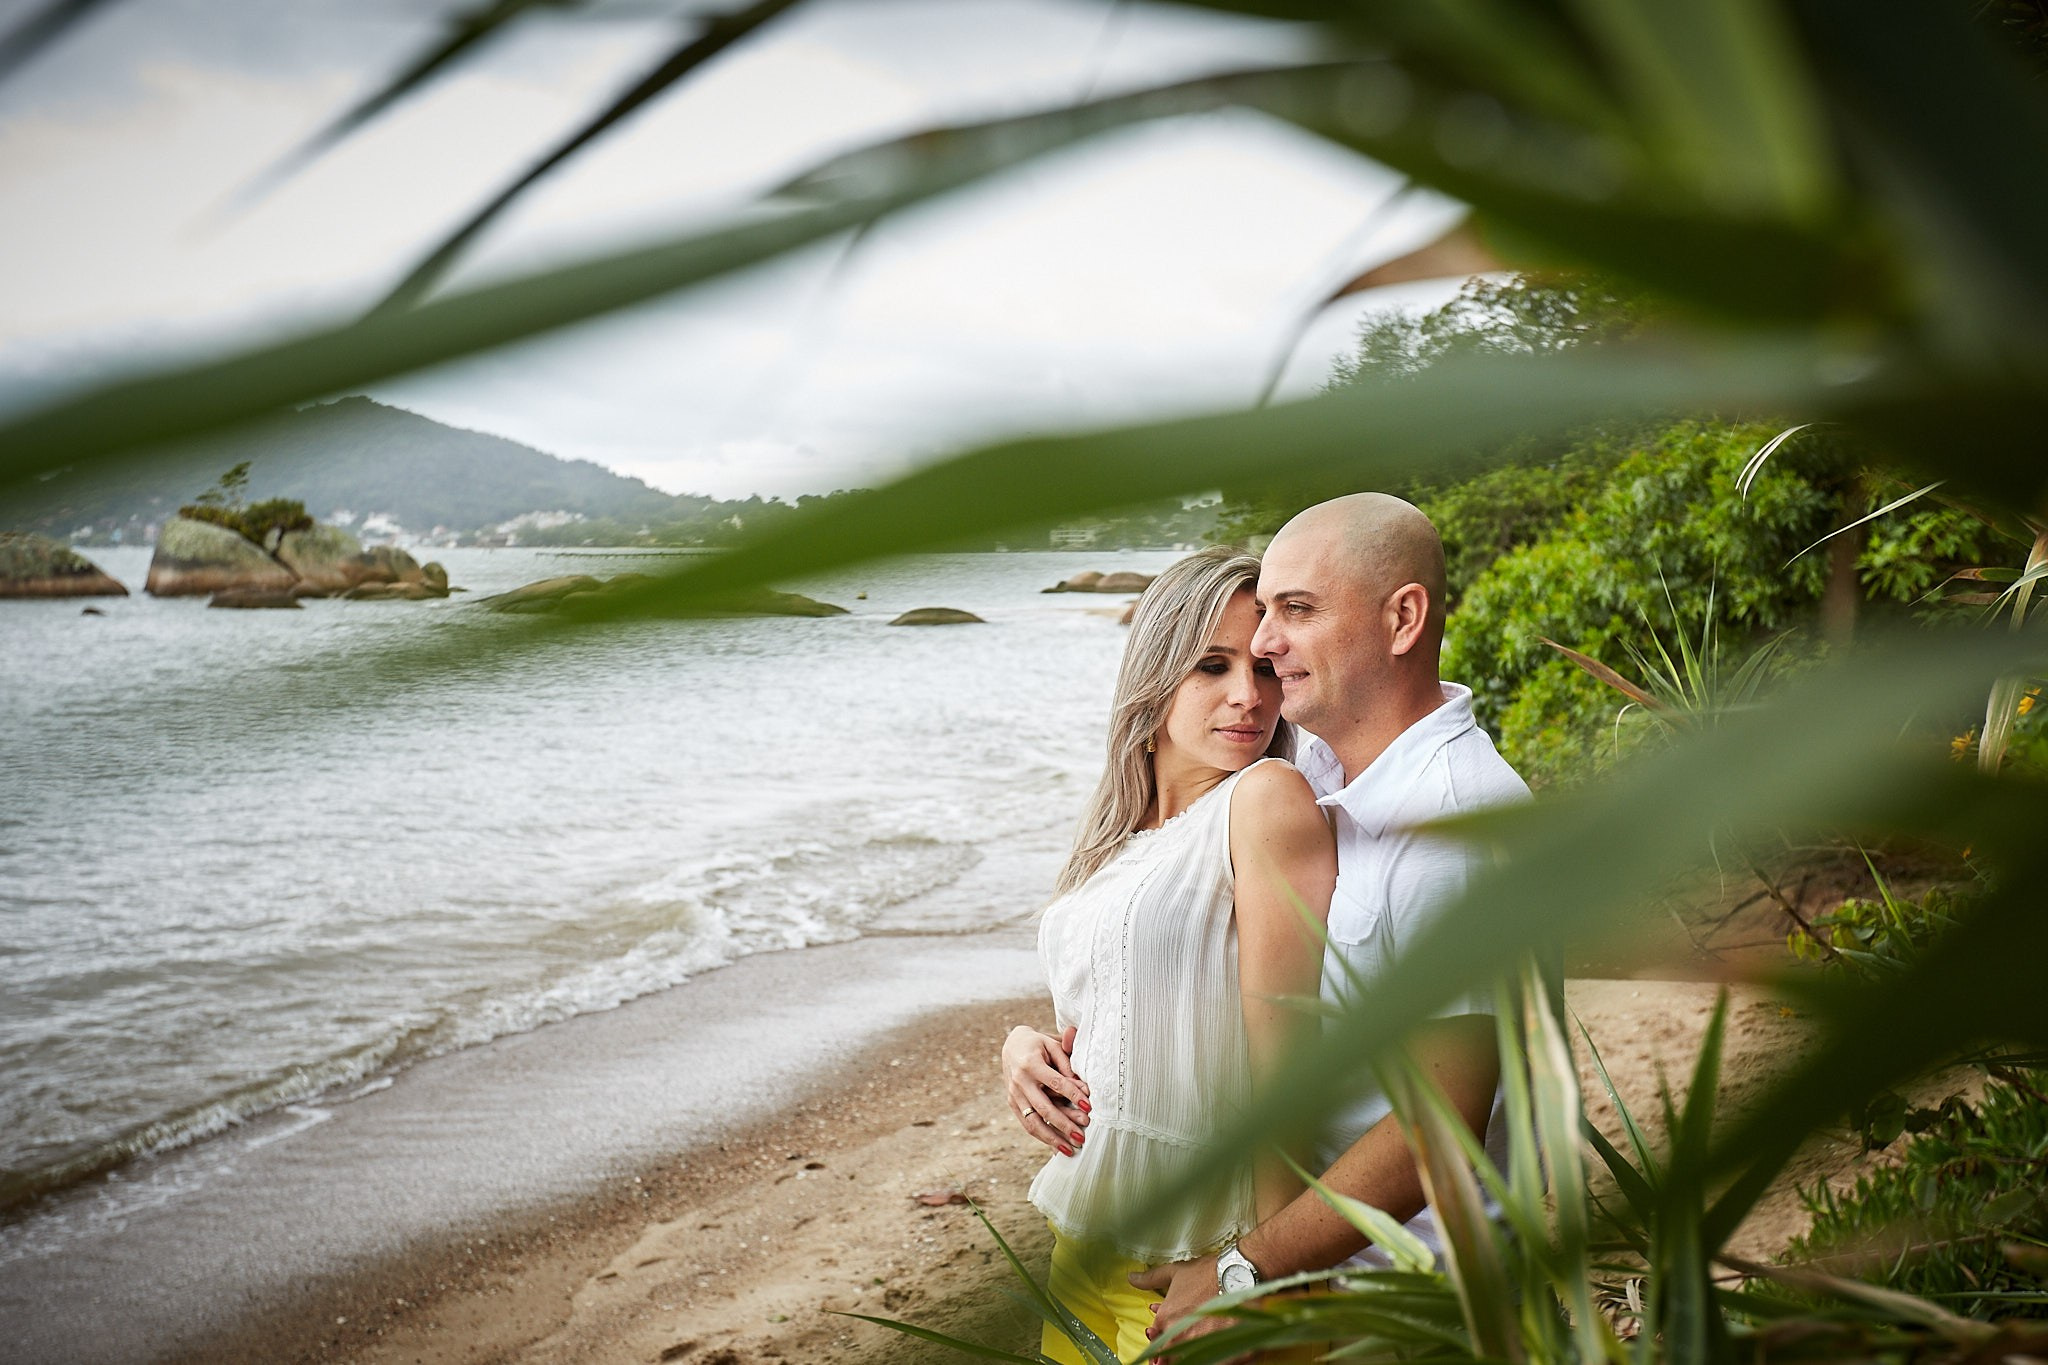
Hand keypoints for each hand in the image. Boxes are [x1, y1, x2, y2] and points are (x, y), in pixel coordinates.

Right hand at [1001, 1024, 1089, 1153]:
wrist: (1011, 1045)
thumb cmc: (1039, 1044)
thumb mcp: (1053, 1045)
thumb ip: (1067, 1063)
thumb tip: (1083, 1086)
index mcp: (1031, 1063)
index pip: (1056, 1082)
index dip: (1073, 1094)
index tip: (1089, 1107)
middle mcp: (1019, 1081)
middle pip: (1043, 1108)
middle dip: (1063, 1124)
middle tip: (1082, 1137)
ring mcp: (1013, 1094)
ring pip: (1032, 1122)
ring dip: (1052, 1138)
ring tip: (1070, 1150)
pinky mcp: (1012, 1103)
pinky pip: (1026, 1124)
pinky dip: (1042, 1137)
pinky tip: (1056, 1147)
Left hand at [1130, 1256, 1227, 1357]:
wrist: (1240, 1276)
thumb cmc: (1208, 1273)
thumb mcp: (1176, 1272)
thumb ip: (1151, 1279)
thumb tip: (1132, 1278)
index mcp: (1165, 1321)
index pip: (1155, 1343)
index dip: (1161, 1341)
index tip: (1169, 1339)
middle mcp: (1179, 1338)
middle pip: (1169, 1358)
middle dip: (1172, 1353)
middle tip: (1188, 1339)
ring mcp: (1200, 1348)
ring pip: (1188, 1361)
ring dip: (1191, 1353)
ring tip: (1203, 1338)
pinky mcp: (1223, 1356)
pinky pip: (1213, 1364)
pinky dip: (1214, 1360)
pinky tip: (1217, 1349)